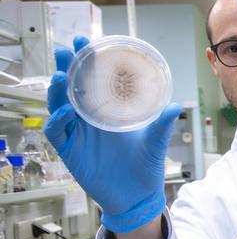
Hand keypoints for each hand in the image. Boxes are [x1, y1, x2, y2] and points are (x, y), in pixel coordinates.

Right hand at [44, 36, 181, 232]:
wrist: (138, 197)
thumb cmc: (145, 167)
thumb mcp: (155, 142)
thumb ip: (162, 124)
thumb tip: (176, 106)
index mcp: (108, 111)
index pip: (93, 80)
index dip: (87, 61)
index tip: (86, 42)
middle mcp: (90, 119)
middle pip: (71, 87)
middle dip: (67, 67)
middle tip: (66, 50)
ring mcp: (78, 133)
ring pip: (58, 105)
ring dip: (57, 90)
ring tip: (62, 76)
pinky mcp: (70, 151)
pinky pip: (57, 132)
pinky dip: (58, 120)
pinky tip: (65, 111)